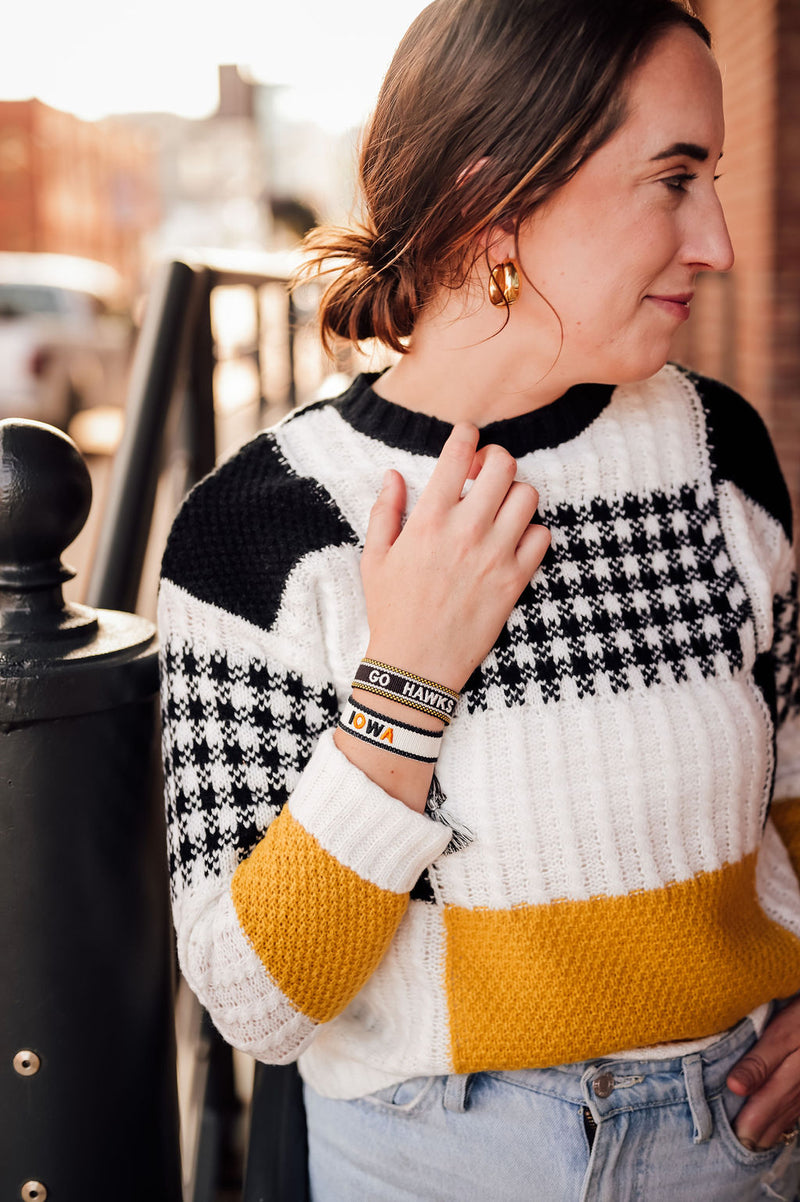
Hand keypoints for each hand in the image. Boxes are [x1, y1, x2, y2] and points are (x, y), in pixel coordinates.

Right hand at [360, 422, 549, 690]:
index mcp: (428, 521)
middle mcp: (466, 531)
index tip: (468, 435)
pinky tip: (513, 540)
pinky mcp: (515, 581)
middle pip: (503, 466)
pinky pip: (542, 536)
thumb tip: (394, 476)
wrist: (416, 665)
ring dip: (515, 494)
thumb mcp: (375, 558)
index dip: (466, 435)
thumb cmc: (391, 611)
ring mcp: (496, 555)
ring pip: (528, 496)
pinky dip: (532, 531)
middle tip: (486, 473)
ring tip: (501, 507)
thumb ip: (385, 511)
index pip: (458, 456)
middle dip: (495, 460)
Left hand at [726, 996, 799, 1148]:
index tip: (717, 1136)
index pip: (757, 1118)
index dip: (738, 1130)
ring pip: (781, 1124)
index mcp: (787, 1084)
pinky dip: (775, 1123)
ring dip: (762, 1133)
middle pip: (770, 1127)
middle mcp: (797, 1096)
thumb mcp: (781, 1034)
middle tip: (722, 1145)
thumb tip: (734, 1088)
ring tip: (738, 1139)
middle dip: (748, 1137)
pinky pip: (790, 1116)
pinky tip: (765, 1126)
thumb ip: (758, 1062)